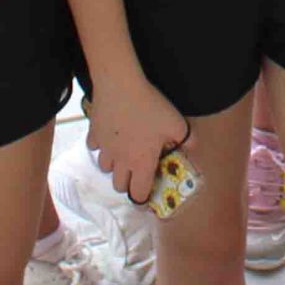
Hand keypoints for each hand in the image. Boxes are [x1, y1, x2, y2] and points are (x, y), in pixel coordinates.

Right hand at [85, 73, 185, 206]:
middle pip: (118, 186)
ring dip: (113, 165)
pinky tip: (109, 135)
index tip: (148, 194)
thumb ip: (187, 139)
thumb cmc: (150, 107)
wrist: (120, 85)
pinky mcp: (93, 134)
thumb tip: (191, 148)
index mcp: (141, 163)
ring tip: (123, 152)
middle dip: (127, 183)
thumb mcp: (176, 123)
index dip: (143, 198)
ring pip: (104, 168)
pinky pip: (94, 147)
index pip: (138, 194)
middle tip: (136, 170)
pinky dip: (101, 145)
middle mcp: (120, 161)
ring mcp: (104, 148)